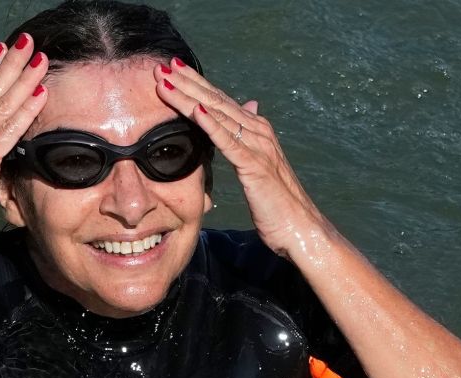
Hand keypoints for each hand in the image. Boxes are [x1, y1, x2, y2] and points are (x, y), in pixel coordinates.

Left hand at [152, 59, 326, 257]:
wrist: (299, 227)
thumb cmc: (276, 202)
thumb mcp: (259, 164)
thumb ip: (249, 136)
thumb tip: (249, 105)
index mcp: (256, 130)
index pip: (219, 101)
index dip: (194, 84)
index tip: (170, 70)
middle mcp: (258, 131)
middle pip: (215, 100)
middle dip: (186, 83)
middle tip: (161, 66)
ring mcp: (258, 146)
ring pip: (218, 114)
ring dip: (189, 97)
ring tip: (166, 82)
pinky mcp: (255, 165)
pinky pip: (229, 141)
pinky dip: (212, 124)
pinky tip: (195, 110)